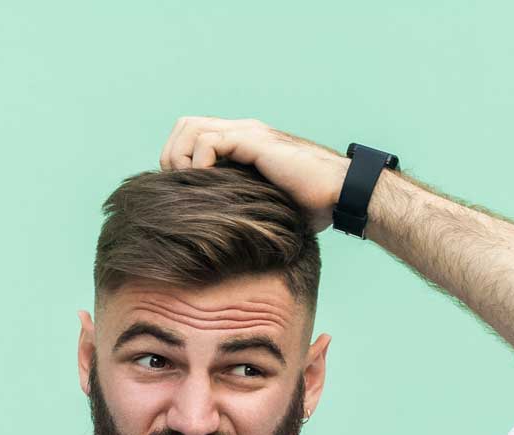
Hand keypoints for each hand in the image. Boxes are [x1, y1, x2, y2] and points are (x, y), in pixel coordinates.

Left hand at [158, 116, 351, 233]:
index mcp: (243, 143)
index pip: (192, 135)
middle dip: (172, 157)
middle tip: (180, 189)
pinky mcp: (255, 142)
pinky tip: (210, 186)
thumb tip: (218, 230)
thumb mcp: (265, 204)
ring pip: (191, 128)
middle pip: (184, 125)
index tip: (182, 192)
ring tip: (192, 187)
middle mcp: (243, 131)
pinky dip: (199, 164)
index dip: (178, 160)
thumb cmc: (312, 205)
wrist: (341, 193)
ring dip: (182, 159)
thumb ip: (242, 202)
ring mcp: (248, 133)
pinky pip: (209, 142)